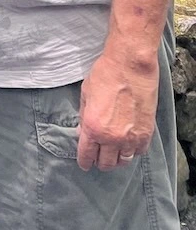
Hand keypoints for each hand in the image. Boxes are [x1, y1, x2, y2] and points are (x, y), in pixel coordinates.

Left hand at [76, 50, 157, 171]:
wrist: (130, 65)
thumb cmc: (105, 74)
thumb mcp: (86, 94)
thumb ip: (84, 116)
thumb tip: (83, 131)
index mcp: (92, 127)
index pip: (86, 155)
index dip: (84, 161)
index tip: (85, 164)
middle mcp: (111, 137)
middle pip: (106, 163)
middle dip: (100, 162)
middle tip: (98, 158)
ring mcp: (130, 137)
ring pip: (123, 161)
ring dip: (117, 159)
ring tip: (114, 154)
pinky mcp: (146, 134)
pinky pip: (138, 152)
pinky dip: (132, 151)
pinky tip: (128, 145)